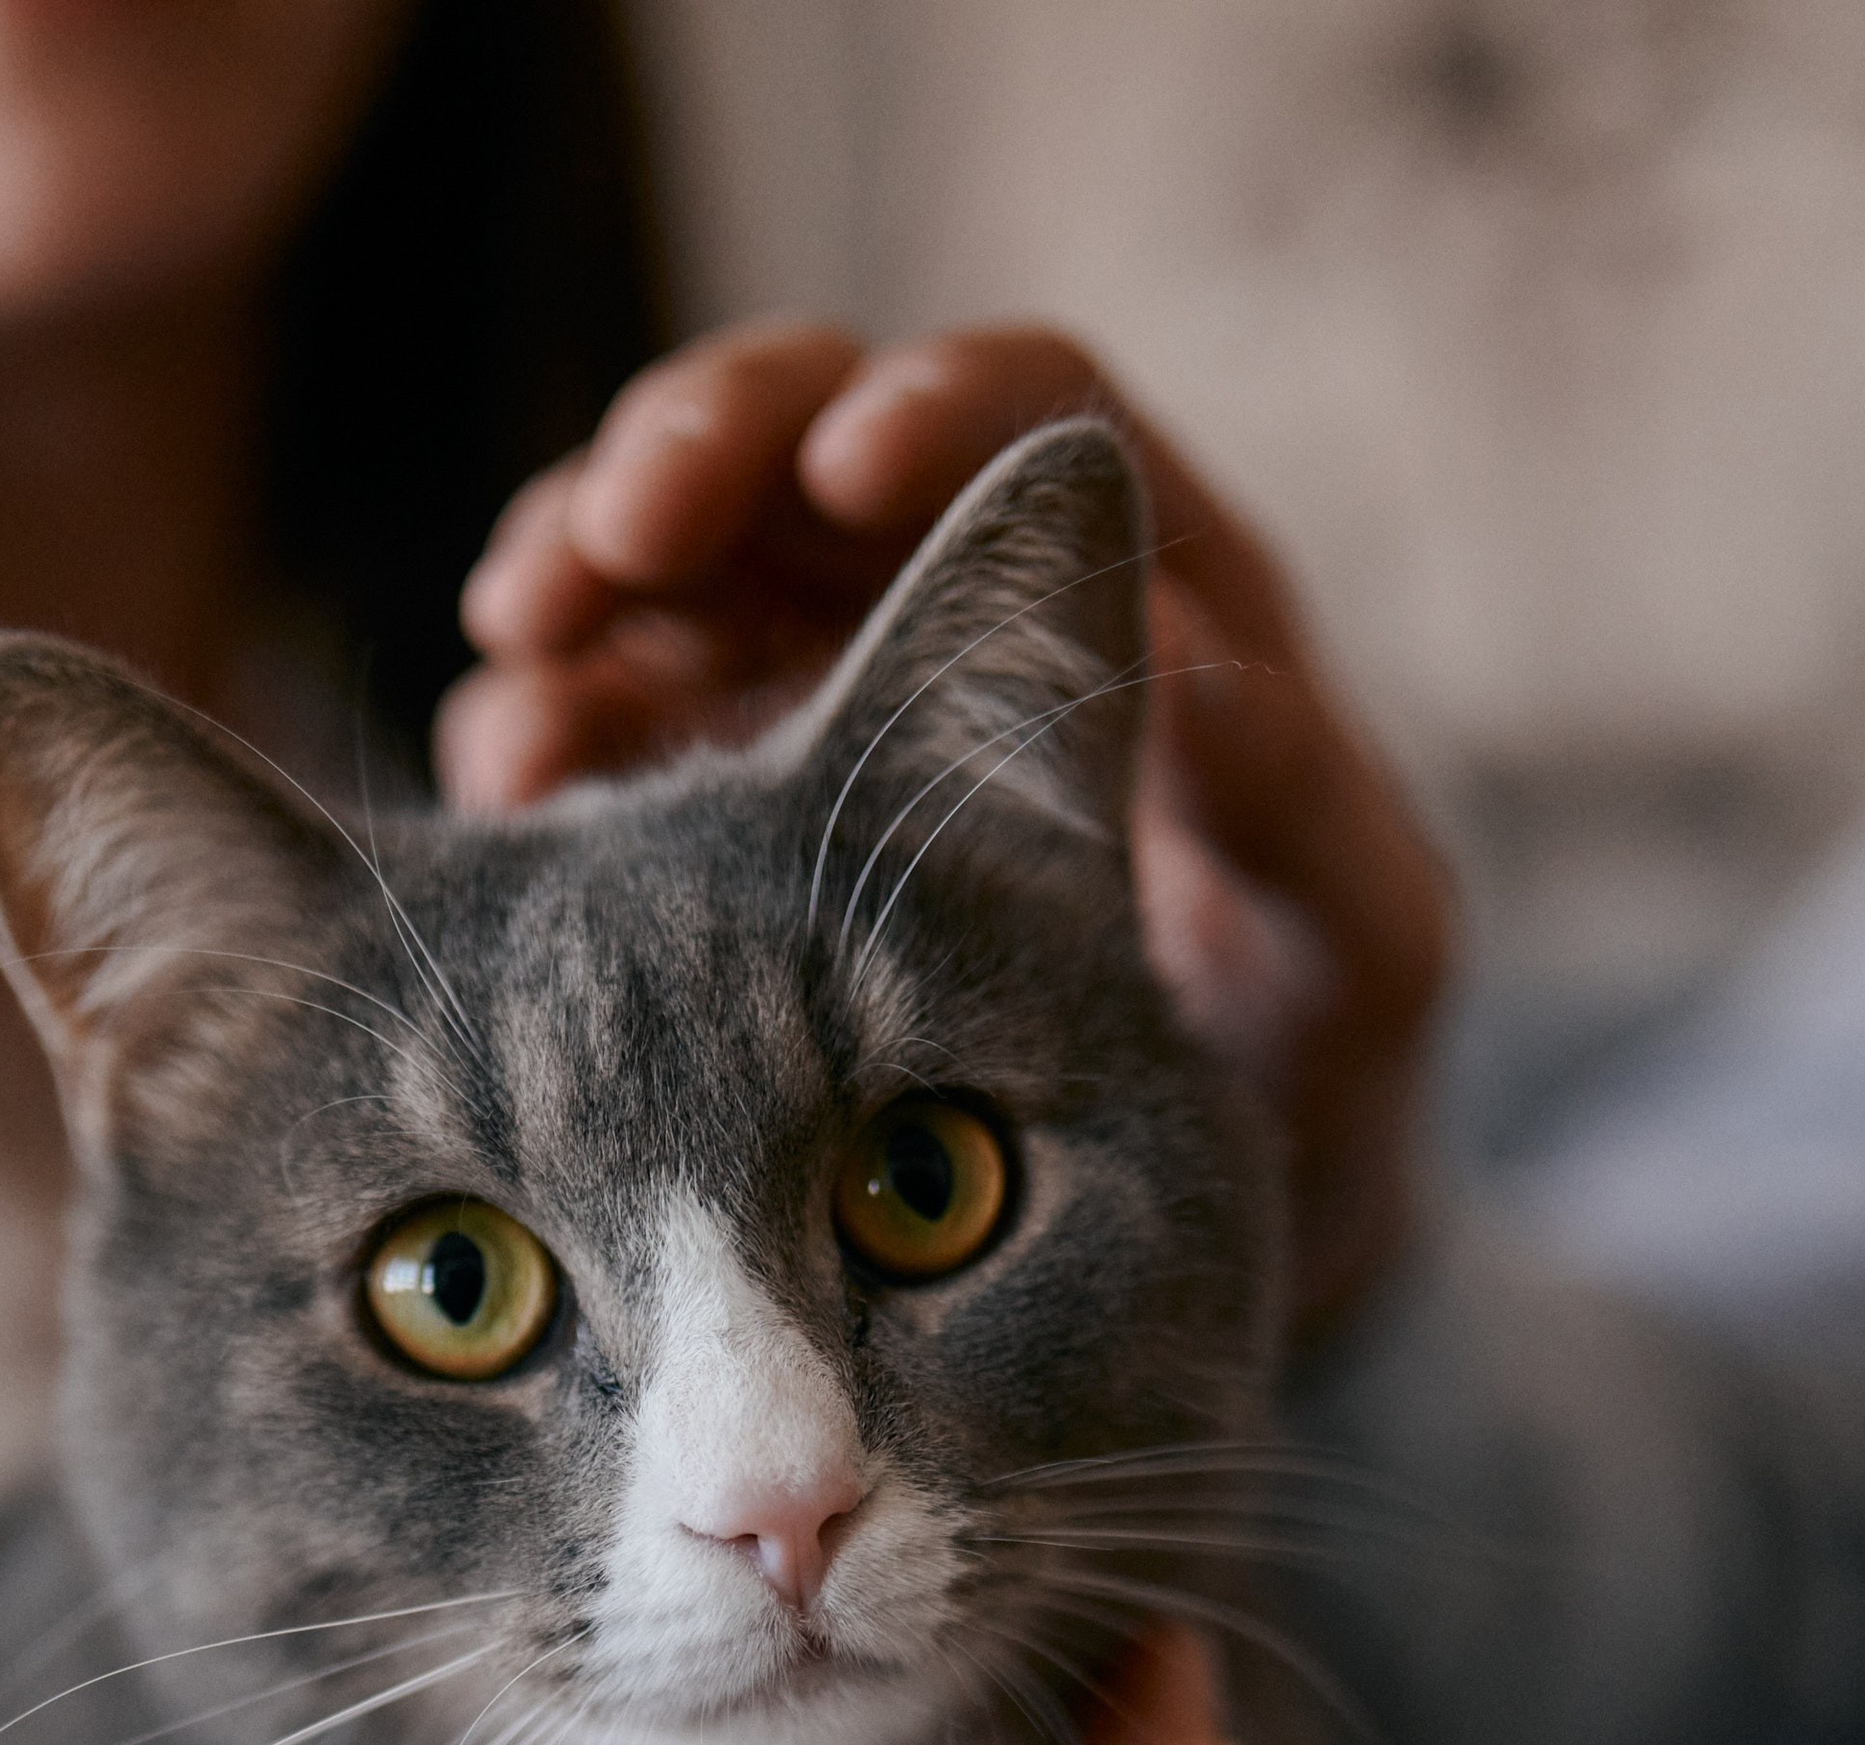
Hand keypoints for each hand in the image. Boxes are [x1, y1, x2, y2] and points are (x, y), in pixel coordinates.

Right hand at [439, 318, 1450, 1337]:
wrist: (1196, 1219)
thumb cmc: (1310, 1067)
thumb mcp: (1359, 955)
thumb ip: (1298, 815)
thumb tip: (1191, 665)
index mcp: (1143, 574)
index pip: (1027, 406)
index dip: (931, 414)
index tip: (847, 470)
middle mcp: (965, 595)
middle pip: (794, 440)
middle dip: (682, 466)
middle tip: (601, 552)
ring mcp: (823, 689)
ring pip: (667, 569)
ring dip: (576, 601)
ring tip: (516, 691)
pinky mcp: (718, 807)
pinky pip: (603, 726)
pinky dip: (544, 738)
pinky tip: (505, 794)